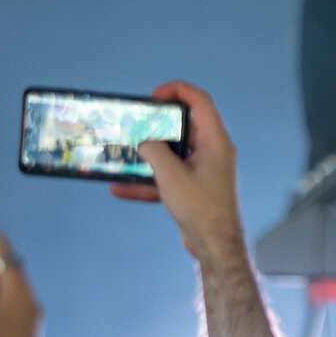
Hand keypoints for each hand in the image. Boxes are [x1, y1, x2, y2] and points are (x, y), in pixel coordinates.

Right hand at [110, 81, 245, 268]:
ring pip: (172, 154)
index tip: (154, 95)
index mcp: (216, 141)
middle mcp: (212, 152)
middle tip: (135, 122)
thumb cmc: (200, 207)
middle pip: (184, 127)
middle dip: (157, 124)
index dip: (179, 91)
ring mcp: (203, 171)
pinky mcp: (193, 189)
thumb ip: (155, 152)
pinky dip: (146, 181)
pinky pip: (167, 178)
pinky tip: (119, 188)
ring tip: (122, 152)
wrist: (214, 244)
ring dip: (148, 155)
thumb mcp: (171, 175)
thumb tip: (145, 142)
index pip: (201, 103)